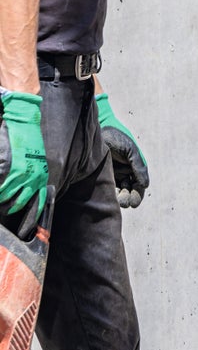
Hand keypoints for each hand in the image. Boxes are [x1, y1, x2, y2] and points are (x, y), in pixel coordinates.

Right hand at [0, 91, 47, 219]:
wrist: (25, 122)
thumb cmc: (29, 140)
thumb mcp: (36, 161)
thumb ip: (32, 176)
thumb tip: (23, 188)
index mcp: (41, 176)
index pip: (39, 202)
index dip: (32, 216)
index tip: (27, 227)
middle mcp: (35, 178)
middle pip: (21, 203)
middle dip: (10, 208)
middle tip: (4, 209)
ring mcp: (24, 174)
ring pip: (9, 197)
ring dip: (2, 200)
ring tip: (0, 198)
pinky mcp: (13, 169)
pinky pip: (3, 187)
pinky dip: (0, 191)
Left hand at [96, 95, 149, 206]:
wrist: (98, 129)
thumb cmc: (116, 137)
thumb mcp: (131, 150)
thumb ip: (139, 166)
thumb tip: (145, 185)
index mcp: (133, 168)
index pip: (138, 186)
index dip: (137, 195)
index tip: (134, 202)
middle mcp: (123, 173)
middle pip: (128, 192)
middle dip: (128, 198)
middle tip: (125, 201)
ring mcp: (112, 175)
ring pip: (118, 192)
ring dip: (119, 198)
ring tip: (118, 200)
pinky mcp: (100, 175)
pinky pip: (107, 188)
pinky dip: (110, 194)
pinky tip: (110, 196)